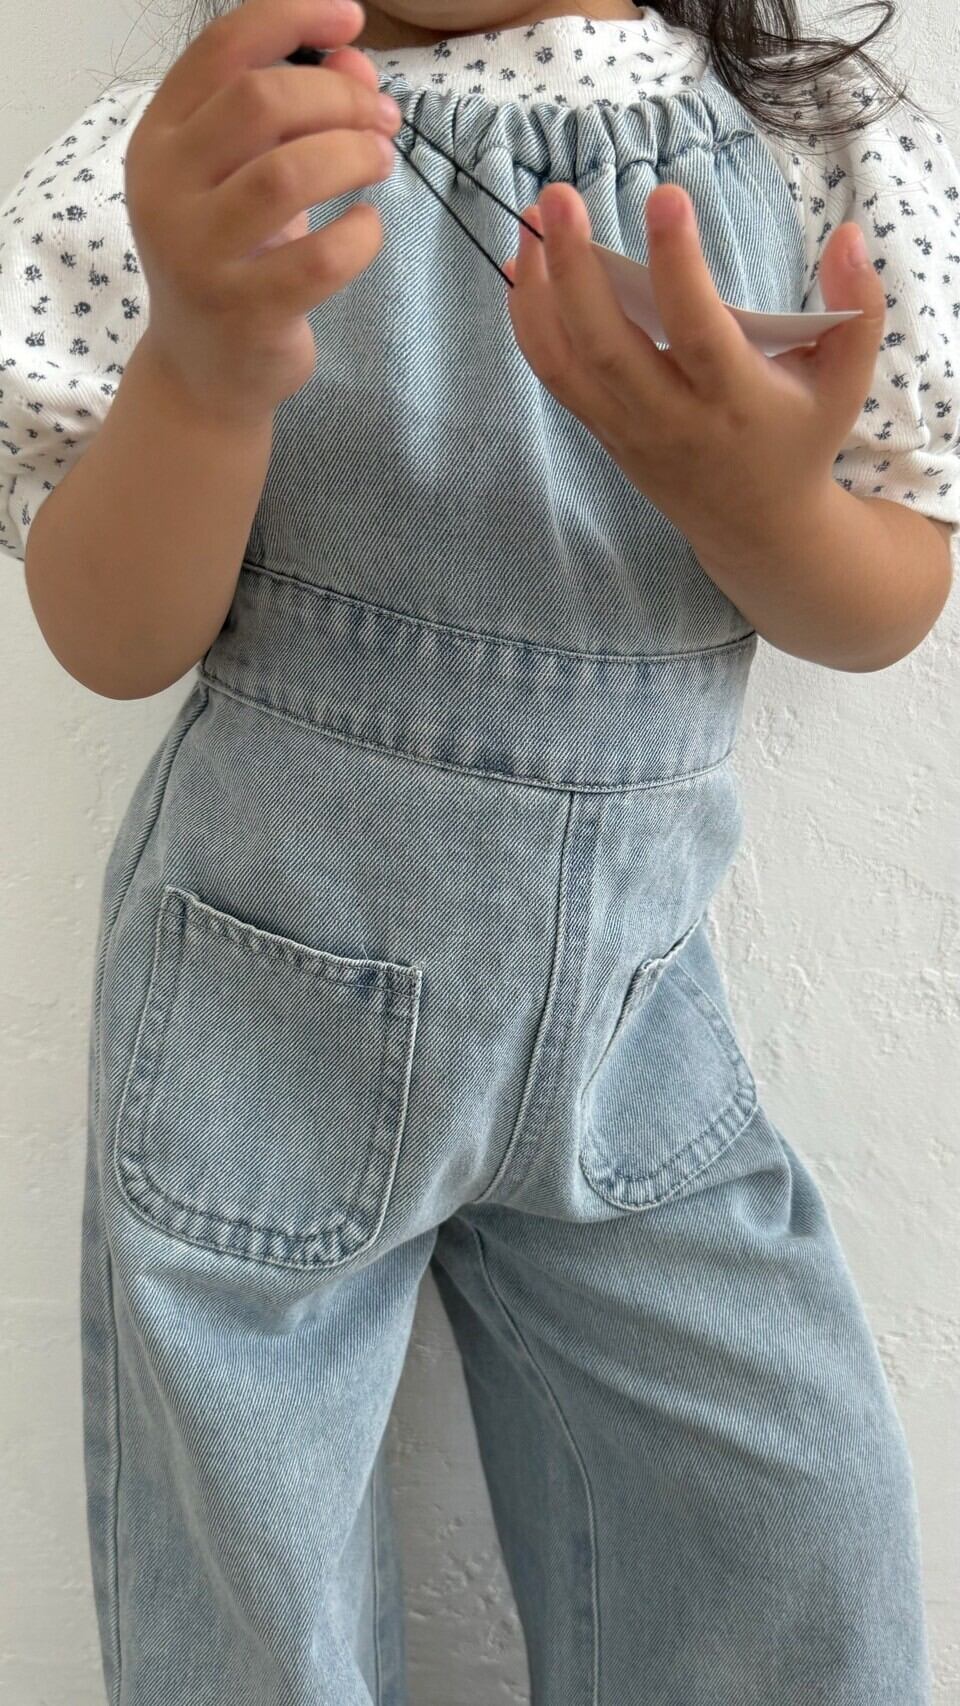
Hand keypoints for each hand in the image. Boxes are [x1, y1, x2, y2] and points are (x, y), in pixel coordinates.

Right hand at [124, 0, 401, 424]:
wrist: (203, 369)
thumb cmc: (232, 255)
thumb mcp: (248, 174)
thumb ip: (296, 110)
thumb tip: (355, 58)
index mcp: (160, 138)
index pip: (224, 48)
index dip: (295, 17)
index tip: (352, 18)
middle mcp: (167, 189)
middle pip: (264, 102)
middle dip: (340, 100)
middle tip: (382, 122)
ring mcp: (200, 254)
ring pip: (291, 173)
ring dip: (356, 156)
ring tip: (380, 165)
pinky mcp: (244, 310)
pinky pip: (323, 257)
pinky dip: (363, 233)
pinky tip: (365, 228)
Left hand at [503, 181, 887, 563]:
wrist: (756, 527)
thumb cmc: (800, 437)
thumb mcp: (846, 381)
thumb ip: (858, 309)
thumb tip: (848, 234)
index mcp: (735, 400)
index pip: (698, 330)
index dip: (678, 264)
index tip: (665, 194)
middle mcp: (672, 417)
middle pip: (608, 345)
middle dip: (577, 269)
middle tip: (560, 197)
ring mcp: (629, 427)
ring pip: (567, 362)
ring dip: (538, 291)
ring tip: (532, 223)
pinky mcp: (603, 430)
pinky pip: (554, 375)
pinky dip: (530, 320)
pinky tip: (523, 265)